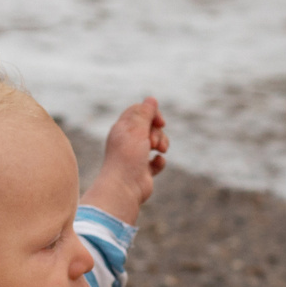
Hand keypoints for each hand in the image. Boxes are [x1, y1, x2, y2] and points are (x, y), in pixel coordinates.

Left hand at [82, 97, 166, 219]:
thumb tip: (151, 99)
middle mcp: (127, 141)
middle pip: (150, 126)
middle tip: (153, 142)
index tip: (159, 122)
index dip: (152, 114)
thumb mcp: (137, 129)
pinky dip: (160, 161)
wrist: (124, 187)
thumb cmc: (127, 157)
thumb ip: (145, 113)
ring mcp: (135, 156)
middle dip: (158, 132)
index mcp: (122, 129)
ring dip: (162, 143)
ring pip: (156, 142)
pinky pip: (157, 161)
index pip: (139, 112)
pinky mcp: (143, 171)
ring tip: (159, 150)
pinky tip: (156, 163)